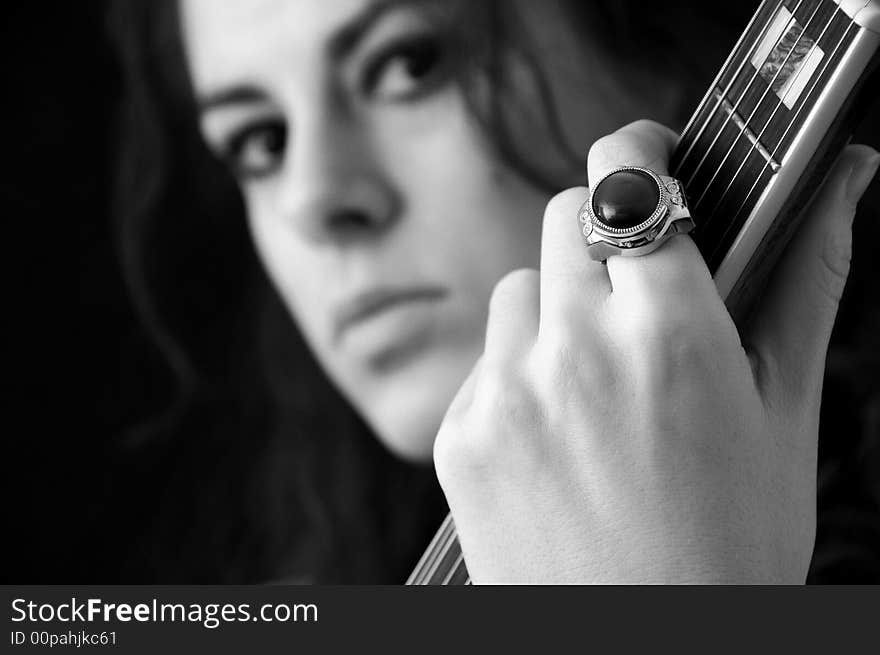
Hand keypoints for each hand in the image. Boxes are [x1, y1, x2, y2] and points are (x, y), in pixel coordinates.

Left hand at [433, 120, 879, 582]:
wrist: (641, 649)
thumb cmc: (731, 544)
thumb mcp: (786, 416)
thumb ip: (805, 283)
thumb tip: (844, 181)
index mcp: (672, 333)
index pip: (633, 181)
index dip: (642, 156)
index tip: (649, 157)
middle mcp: (577, 349)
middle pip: (567, 216)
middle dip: (603, 235)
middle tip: (634, 289)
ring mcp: (507, 393)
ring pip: (519, 290)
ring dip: (555, 311)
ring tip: (595, 380)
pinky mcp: (459, 435)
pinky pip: (483, 364)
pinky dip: (517, 377)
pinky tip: (556, 433)